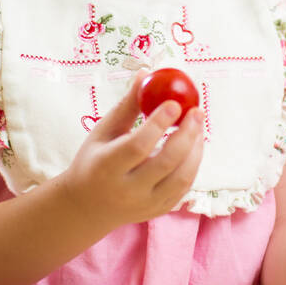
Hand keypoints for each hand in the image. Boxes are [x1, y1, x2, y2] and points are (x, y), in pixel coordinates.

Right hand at [57, 67, 205, 231]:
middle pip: (165, 162)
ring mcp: (145, 205)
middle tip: (196, 111)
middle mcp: (126, 190)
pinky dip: (193, 164)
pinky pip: (184, 188)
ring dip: (196, 149)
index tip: (174, 103)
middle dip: (187, 134)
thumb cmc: (94, 160)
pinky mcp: (158, 211)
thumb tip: (146, 73)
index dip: (158, 124)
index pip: (137, 146)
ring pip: (181, 178)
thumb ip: (127, 106)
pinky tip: (194, 145)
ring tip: (198, 126)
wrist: (87, 207)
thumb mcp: (103, 132)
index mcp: (106, 168)